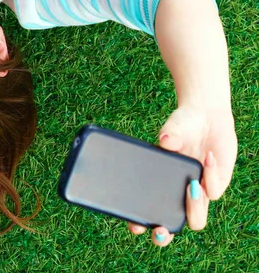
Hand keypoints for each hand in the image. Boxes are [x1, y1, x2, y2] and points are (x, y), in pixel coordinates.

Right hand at [127, 105, 237, 245]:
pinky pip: (213, 193)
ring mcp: (196, 194)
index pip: (144, 212)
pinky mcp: (215, 186)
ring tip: (191, 186)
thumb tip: (165, 141)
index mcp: (156, 184)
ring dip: (193, 208)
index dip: (137, 223)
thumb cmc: (182, 124)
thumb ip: (169, 134)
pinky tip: (207, 158)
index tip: (135, 224)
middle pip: (169, 227)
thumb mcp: (173, 128)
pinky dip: (210, 177)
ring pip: (195, 219)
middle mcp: (175, 194)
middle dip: (163, 234)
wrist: (208, 116)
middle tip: (159, 228)